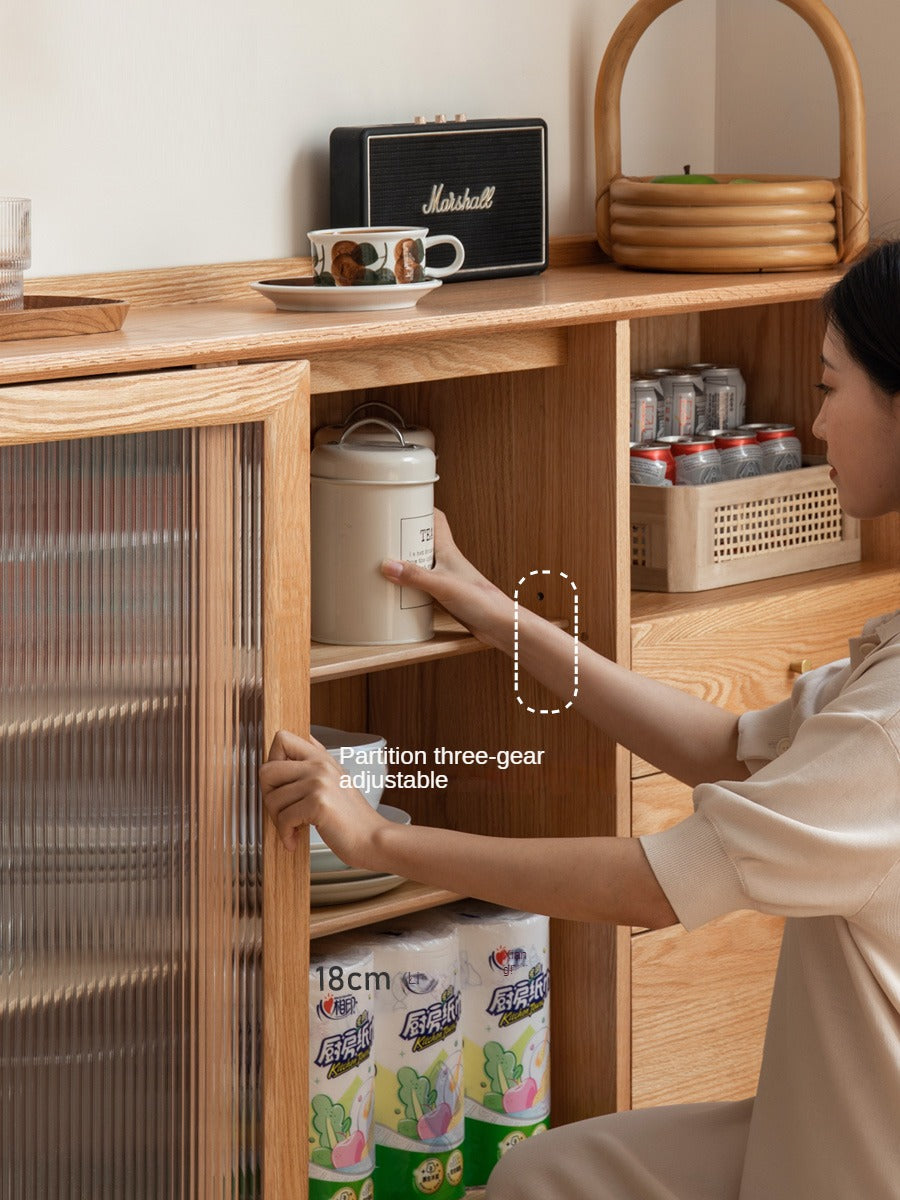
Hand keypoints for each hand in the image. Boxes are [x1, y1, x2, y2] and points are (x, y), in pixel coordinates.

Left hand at [260, 729, 384, 862]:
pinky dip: (286, 834)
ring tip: (292, 827)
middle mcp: (320, 765)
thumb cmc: (352, 816)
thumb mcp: (335, 779)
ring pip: (272, 799)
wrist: (371, 838)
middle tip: (280, 811)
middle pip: (267, 770)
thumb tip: (284, 754)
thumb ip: (313, 763)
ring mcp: (319, 782)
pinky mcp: (318, 803)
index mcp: (321, 757)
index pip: (282, 739)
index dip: (271, 762)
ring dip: (278, 820)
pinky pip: (283, 818)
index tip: (279, 784)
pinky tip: (295, 838)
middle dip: (268, 796)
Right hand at [381, 510, 511, 648]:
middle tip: (382, 536)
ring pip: (419, 562)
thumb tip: (388, 565)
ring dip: (403, 561)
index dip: (418, 508)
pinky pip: (420, 583)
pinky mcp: (442, 594)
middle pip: (421, 540)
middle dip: (402, 536)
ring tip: (382, 561)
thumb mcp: (442, 585)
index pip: (434, 518)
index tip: (398, 504)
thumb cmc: (482, 600)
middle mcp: (445, 560)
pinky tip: (397, 590)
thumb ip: (415, 576)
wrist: (499, 624)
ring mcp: (443, 577)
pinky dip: (408, 584)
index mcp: (448, 549)